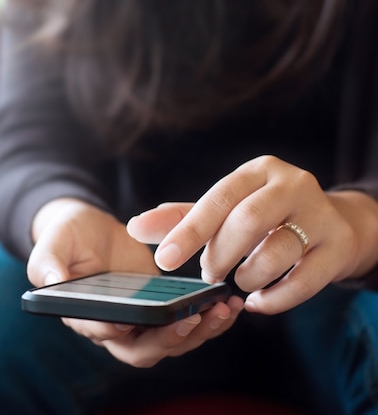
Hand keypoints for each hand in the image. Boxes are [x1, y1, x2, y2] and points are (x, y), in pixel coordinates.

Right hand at [28, 197, 243, 366]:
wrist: (89, 227)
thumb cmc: (67, 236)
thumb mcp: (53, 243)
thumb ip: (47, 263)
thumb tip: (50, 282)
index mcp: (83, 316)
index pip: (103, 333)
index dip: (121, 332)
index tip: (140, 320)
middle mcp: (113, 326)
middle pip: (143, 350)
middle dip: (170, 339)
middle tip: (194, 318)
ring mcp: (140, 320)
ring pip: (171, 342)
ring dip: (199, 332)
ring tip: (222, 309)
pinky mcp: (160, 308)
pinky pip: (186, 323)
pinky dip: (208, 318)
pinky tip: (227, 302)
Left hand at [127, 155, 377, 314]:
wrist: (331, 225)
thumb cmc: (264, 217)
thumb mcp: (224, 211)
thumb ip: (181, 219)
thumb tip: (134, 227)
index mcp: (258, 171)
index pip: (218, 198)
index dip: (188, 231)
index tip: (164, 260)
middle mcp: (292, 185)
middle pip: (249, 221)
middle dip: (220, 255)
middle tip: (208, 273)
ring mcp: (320, 216)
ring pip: (277, 252)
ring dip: (247, 276)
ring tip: (237, 281)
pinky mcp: (337, 247)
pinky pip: (304, 281)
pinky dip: (274, 299)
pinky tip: (258, 301)